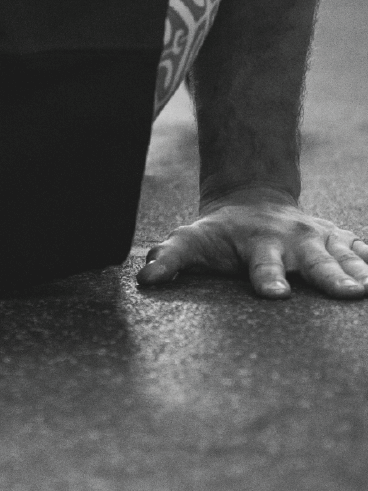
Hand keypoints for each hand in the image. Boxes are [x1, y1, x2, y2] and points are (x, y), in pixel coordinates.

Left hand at [137, 188, 367, 298]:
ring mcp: (319, 237)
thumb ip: (170, 258)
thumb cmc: (218, 232)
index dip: (267, 279)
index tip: (275, 293)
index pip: (262, 265)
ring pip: (344, 254)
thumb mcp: (190, 240)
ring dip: (359, 270)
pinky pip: (360, 248)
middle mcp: (292, 240)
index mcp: (257, 245)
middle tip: (347, 292)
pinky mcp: (338, 238)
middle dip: (330, 276)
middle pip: (314, 260)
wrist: (251, 199)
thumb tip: (146, 279)